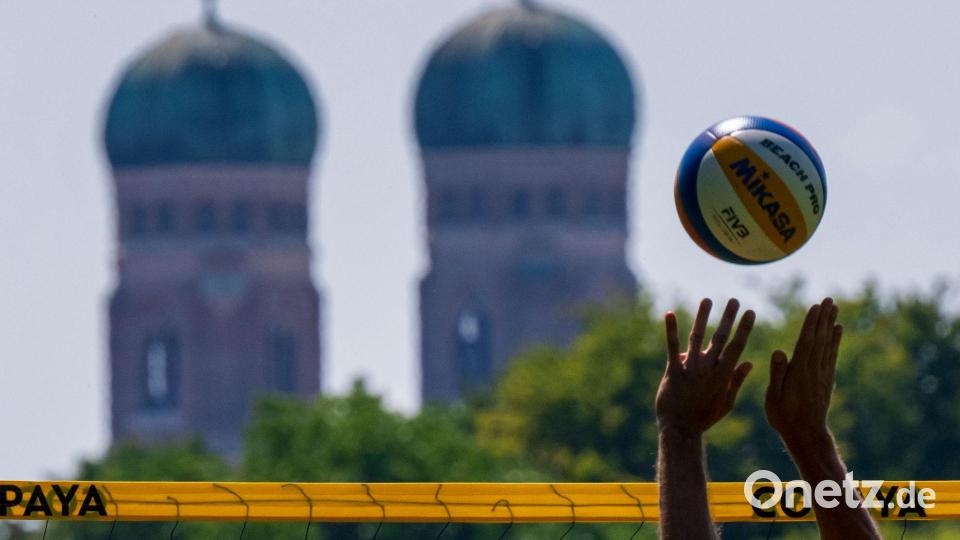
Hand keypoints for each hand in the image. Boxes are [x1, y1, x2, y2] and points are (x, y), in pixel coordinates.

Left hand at [656, 298, 755, 437]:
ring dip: (702, 317)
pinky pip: (672, 347)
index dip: (744, 329)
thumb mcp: (726, 402)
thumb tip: (749, 363)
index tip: (751, 312)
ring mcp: (690, 369)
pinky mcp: (673, 371)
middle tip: (734, 299)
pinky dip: (671, 330)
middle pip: (719, 338)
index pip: (736, 347)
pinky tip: (669, 314)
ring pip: (697, 338)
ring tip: (707, 299)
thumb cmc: (704, 416)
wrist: (680, 429)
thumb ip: (736, 381)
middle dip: (728, 318)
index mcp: (723, 376)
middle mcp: (708, 369)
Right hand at [765, 298, 840, 446]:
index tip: (816, 306)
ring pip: (828, 344)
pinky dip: (835, 340)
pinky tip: (837, 330)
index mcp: (799, 372)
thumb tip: (779, 351)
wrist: (806, 434)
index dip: (811, 324)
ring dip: (830, 324)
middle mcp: (814, 370)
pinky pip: (832, 355)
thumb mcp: (774, 397)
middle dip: (823, 318)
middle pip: (820, 339)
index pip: (806, 342)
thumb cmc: (784, 417)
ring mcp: (822, 374)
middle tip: (829, 299)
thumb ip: (778, 374)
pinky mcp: (826, 379)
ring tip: (834, 308)